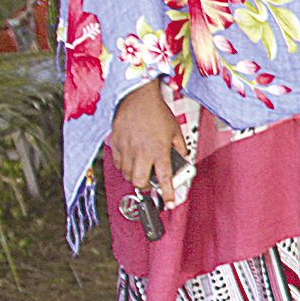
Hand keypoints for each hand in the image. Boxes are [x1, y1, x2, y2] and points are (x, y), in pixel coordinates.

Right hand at [111, 83, 185, 204]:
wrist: (137, 97)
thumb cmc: (157, 112)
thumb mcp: (176, 130)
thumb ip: (181, 147)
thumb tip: (183, 158)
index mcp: (159, 150)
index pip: (164, 178)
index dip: (167, 193)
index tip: (168, 203)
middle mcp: (142, 152)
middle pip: (139, 182)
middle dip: (145, 187)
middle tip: (150, 183)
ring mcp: (126, 149)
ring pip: (126, 174)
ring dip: (133, 176)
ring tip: (140, 168)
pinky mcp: (115, 143)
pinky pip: (117, 162)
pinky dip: (123, 165)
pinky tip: (130, 159)